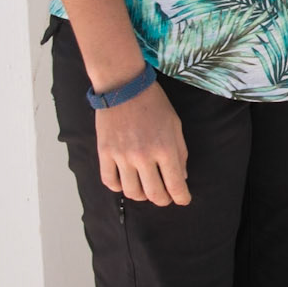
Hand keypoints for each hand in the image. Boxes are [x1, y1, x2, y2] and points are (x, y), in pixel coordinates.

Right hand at [95, 82, 189, 205]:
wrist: (124, 86)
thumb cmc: (154, 103)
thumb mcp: (175, 125)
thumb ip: (180, 152)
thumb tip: (181, 177)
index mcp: (165, 148)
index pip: (175, 185)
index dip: (182, 197)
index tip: (183, 199)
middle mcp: (143, 156)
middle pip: (154, 194)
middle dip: (163, 200)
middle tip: (166, 197)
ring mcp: (122, 156)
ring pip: (131, 192)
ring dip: (141, 195)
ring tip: (146, 188)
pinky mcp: (104, 153)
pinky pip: (110, 181)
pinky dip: (119, 187)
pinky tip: (126, 181)